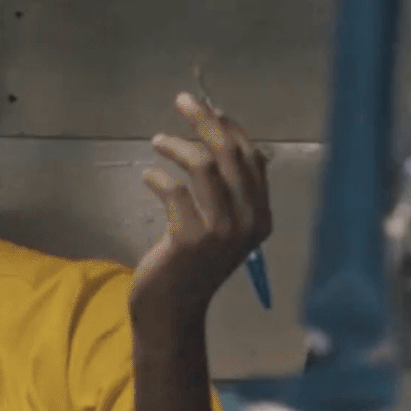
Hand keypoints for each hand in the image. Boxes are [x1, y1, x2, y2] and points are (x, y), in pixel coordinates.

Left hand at [129, 92, 272, 339]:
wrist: (172, 309)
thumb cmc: (192, 263)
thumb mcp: (223, 226)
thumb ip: (232, 191)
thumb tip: (232, 139)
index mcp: (262, 217)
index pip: (251, 158)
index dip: (230, 128)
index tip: (208, 109)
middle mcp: (248, 223)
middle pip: (230, 155)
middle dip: (205, 122)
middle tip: (183, 101)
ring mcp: (221, 232)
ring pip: (205, 166)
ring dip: (178, 145)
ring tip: (157, 141)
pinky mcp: (190, 239)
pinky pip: (175, 191)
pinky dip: (158, 177)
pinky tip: (148, 176)